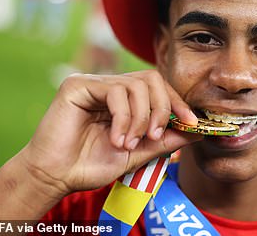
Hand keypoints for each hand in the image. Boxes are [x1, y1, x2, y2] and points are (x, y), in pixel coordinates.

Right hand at [19, 70, 201, 195]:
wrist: (57, 177)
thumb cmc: (92, 165)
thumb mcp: (139, 152)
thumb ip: (165, 139)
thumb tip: (199, 131)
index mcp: (124, 99)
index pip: (159, 87)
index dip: (177, 103)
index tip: (192, 123)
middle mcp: (110, 86)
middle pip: (152, 78)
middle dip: (162, 108)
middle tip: (155, 135)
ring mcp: (94, 82)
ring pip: (136, 85)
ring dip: (140, 119)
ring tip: (129, 144)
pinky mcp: (78, 84)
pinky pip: (115, 91)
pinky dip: (124, 118)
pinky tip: (117, 139)